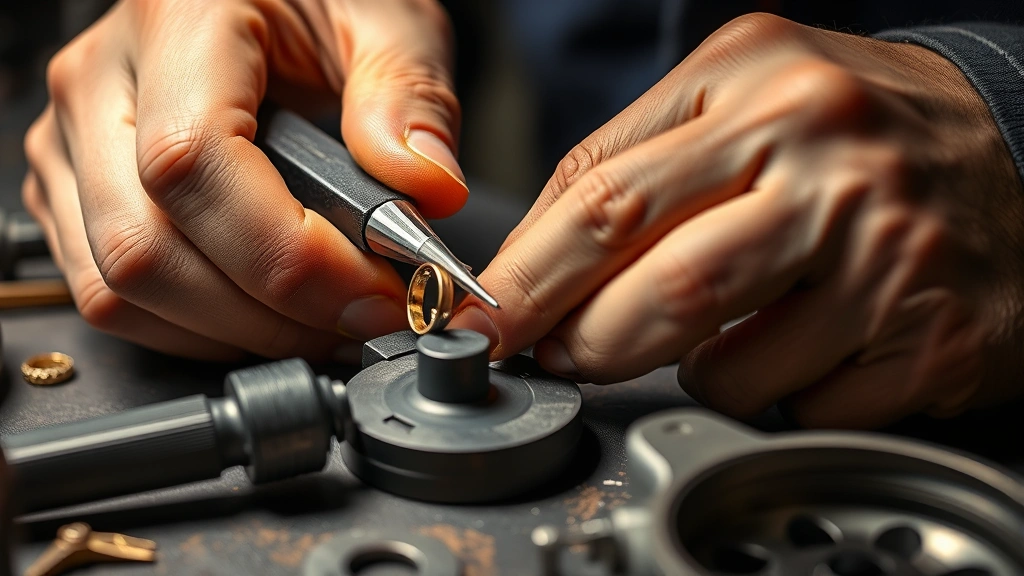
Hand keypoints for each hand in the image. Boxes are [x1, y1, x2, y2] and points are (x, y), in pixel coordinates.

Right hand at [23, 0, 465, 360]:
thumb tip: (425, 191)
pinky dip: (197, 328)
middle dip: (269, 315)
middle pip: (145, 247)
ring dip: (234, 332)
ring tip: (322, 319)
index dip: (288, 257)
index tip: (371, 294)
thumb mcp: (387, 19)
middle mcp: (101, 82)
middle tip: (361, 320)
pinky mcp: (76, 190)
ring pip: (118, 288)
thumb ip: (410, 97)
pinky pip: (113, 296)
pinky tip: (267, 313)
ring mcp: (74, 142)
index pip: (194, 163)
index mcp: (176, 20)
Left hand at [451, 14, 1023, 427]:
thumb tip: (538, 261)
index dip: (528, 274)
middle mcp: (825, 156)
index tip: (487, 319)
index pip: (600, 193)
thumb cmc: (855, 133)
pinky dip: (771, 394)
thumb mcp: (746, 96)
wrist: (1018, 148)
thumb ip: (638, 164)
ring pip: (722, 362)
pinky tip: (802, 349)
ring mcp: (884, 250)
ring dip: (689, 371)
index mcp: (758, 81)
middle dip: (582, 341)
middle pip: (653, 281)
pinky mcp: (928, 334)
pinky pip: (799, 403)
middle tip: (559, 357)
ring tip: (716, 336)